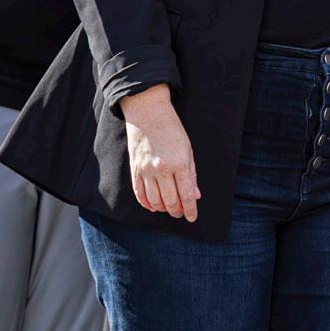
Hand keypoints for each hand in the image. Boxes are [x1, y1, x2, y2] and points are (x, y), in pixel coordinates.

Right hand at [119, 86, 199, 222]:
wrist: (148, 113)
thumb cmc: (172, 130)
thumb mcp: (188, 150)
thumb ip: (191, 175)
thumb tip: (195, 196)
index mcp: (180, 164)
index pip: (186, 195)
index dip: (190, 210)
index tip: (193, 218)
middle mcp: (162, 169)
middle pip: (170, 201)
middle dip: (177, 211)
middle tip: (181, 214)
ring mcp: (146, 170)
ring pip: (154, 200)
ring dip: (162, 208)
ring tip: (169, 209)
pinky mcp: (134, 169)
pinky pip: (139, 193)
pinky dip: (146, 203)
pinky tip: (153, 206)